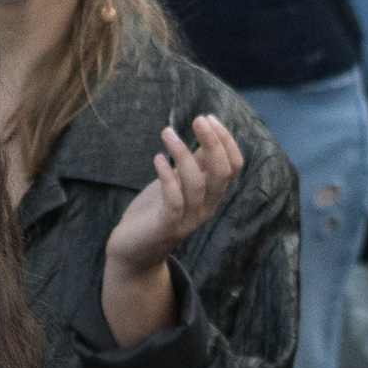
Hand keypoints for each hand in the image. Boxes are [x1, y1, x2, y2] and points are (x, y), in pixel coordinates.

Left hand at [102, 111, 248, 343]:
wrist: (134, 250)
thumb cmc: (157, 210)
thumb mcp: (180, 182)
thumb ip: (196, 163)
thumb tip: (208, 132)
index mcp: (213, 194)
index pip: (234, 166)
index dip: (226, 140)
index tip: (208, 117)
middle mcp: (206, 207)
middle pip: (222, 173)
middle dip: (213, 142)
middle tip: (198, 118)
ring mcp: (188, 219)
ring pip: (196, 184)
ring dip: (183, 153)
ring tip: (167, 133)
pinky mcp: (166, 227)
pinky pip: (174, 201)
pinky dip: (167, 177)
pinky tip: (157, 158)